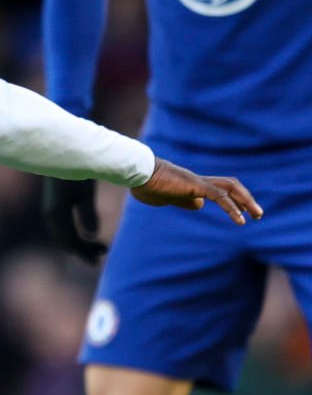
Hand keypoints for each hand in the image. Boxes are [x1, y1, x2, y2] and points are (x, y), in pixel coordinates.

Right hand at [40, 177, 106, 263]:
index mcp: (56, 214)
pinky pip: (64, 225)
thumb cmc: (73, 169)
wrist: (58, 151)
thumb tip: (91, 235)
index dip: (83, 253)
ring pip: (64, 233)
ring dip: (81, 241)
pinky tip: (86, 231)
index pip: (69, 241)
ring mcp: (52, 209)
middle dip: (83, 249)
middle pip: (66, 240)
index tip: (97, 261)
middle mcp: (51, 214)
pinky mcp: (56, 203)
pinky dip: (75, 232)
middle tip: (102, 253)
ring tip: (100, 245)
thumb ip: (87, 212)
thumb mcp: (83, 190)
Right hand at [130, 159, 262, 222]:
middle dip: (245, 199)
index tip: (244, 213)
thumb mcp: (166, 198)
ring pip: (229, 188)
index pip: (219, 189)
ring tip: (256, 215)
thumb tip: (199, 205)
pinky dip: (232, 207)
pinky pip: (219, 196)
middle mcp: (198, 181)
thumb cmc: (145, 185)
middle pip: (230, 185)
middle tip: (258, 214)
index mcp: (191, 184)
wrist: (137, 174)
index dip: (234, 200)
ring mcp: (197, 182)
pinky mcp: (195, 185)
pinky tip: (240, 219)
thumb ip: (183, 201)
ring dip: (245, 201)